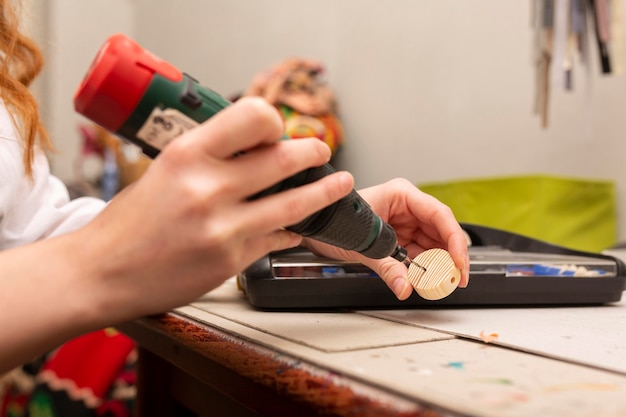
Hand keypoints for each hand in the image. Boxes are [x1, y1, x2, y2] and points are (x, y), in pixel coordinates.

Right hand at [73, 97, 354, 321]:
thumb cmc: (128, 223)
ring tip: (340, 184)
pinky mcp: (231, 260)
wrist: (100, 273)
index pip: (252, 116)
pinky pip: (276, 239)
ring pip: (294, 204)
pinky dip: (291, 231)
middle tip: (322, 150)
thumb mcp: (164, 171)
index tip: (280, 129)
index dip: (273, 121)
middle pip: (284, 159)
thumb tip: (255, 148)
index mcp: (187, 155)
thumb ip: (209, 159)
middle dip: (313, 152)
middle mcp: (208, 188)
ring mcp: (224, 228)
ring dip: (324, 192)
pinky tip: (295, 228)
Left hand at [303, 178, 469, 299]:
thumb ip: (386, 267)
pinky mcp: (402, 238)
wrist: (316, 226)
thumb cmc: (335, 220)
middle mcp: (408, 207)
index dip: (454, 239)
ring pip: (435, 245)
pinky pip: (421, 254)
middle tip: (457, 279)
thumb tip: (405, 286)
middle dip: (452, 256)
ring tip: (443, 283)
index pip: (439, 214)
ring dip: (440, 265)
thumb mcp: (361, 245)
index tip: (459, 262)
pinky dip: (427, 269)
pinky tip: (429, 280)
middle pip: (442, 231)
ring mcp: (406, 223)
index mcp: (401, 194)